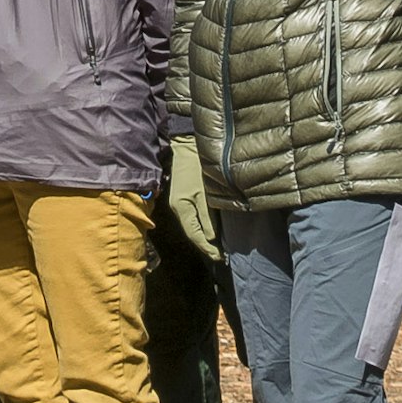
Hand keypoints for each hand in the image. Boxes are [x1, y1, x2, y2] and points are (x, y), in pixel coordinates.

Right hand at [164, 136, 216, 255]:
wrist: (186, 144)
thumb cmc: (196, 165)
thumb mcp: (205, 192)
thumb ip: (208, 217)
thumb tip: (212, 239)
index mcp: (182, 208)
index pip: (195, 235)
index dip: (208, 248)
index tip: (221, 258)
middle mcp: (178, 208)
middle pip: (193, 233)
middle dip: (207, 245)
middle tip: (223, 255)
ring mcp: (180, 202)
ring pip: (193, 226)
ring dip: (205, 237)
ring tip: (219, 246)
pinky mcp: (184, 196)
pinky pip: (194, 217)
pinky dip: (203, 226)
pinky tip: (212, 229)